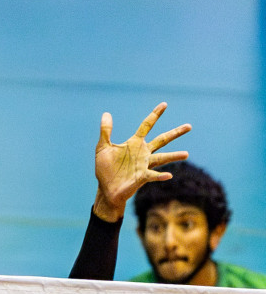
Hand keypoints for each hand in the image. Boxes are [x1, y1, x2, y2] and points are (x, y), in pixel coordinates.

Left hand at [92, 103, 189, 221]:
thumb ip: (106, 131)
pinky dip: (161, 176)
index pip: (146, 126)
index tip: (164, 104)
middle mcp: (143, 153)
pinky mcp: (141, 177)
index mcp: (134, 143)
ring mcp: (144, 165)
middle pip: (162, 140)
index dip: (155, 115)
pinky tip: (169, 175)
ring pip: (162, 158)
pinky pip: (153, 176)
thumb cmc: (105, 169)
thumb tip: (106, 113)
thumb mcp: (103, 148)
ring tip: (186, 154)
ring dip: (173, 156)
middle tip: (189, 126)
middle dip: (175, 133)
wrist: (106, 189)